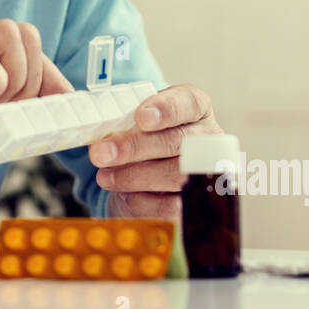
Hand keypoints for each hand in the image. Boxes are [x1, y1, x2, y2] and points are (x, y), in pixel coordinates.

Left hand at [90, 84, 220, 220]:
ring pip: (174, 175)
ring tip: (104, 176)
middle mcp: (208, 139)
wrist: (152, 182)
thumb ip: (124, 125)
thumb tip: (102, 140)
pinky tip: (124, 194)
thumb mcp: (135, 125)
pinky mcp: (199, 206)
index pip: (189, 102)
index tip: (141, 117)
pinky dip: (141, 201)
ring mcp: (208, 173)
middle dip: (134, 147)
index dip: (166, 108)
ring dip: (133, 176)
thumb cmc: (144, 143)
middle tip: (100, 154)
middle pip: (176, 142)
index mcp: (195, 109)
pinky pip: (170, 206)